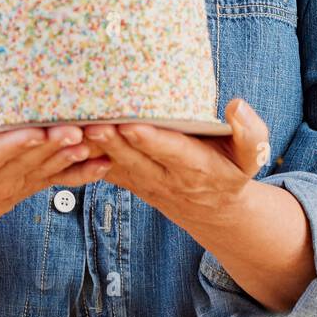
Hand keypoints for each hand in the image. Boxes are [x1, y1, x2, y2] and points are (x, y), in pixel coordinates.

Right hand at [0, 123, 112, 247]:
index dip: (13, 145)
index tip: (34, 132)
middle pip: (27, 161)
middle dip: (52, 146)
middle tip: (77, 131)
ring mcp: (16, 185)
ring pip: (47, 168)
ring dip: (72, 156)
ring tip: (95, 139)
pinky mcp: (30, 185)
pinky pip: (58, 180)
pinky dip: (83, 173)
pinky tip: (105, 164)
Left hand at [80, 98, 269, 227]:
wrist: (214, 210)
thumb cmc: (232, 172)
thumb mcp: (251, 157)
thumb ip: (251, 134)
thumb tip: (237, 106)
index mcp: (197, 167)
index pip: (172, 152)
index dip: (150, 140)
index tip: (131, 124)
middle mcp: (167, 177)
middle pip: (136, 159)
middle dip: (113, 142)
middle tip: (92, 122)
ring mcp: (145, 182)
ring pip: (115, 166)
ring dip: (93, 150)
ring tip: (72, 129)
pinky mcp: (129, 181)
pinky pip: (104, 172)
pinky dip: (83, 160)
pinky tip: (65, 142)